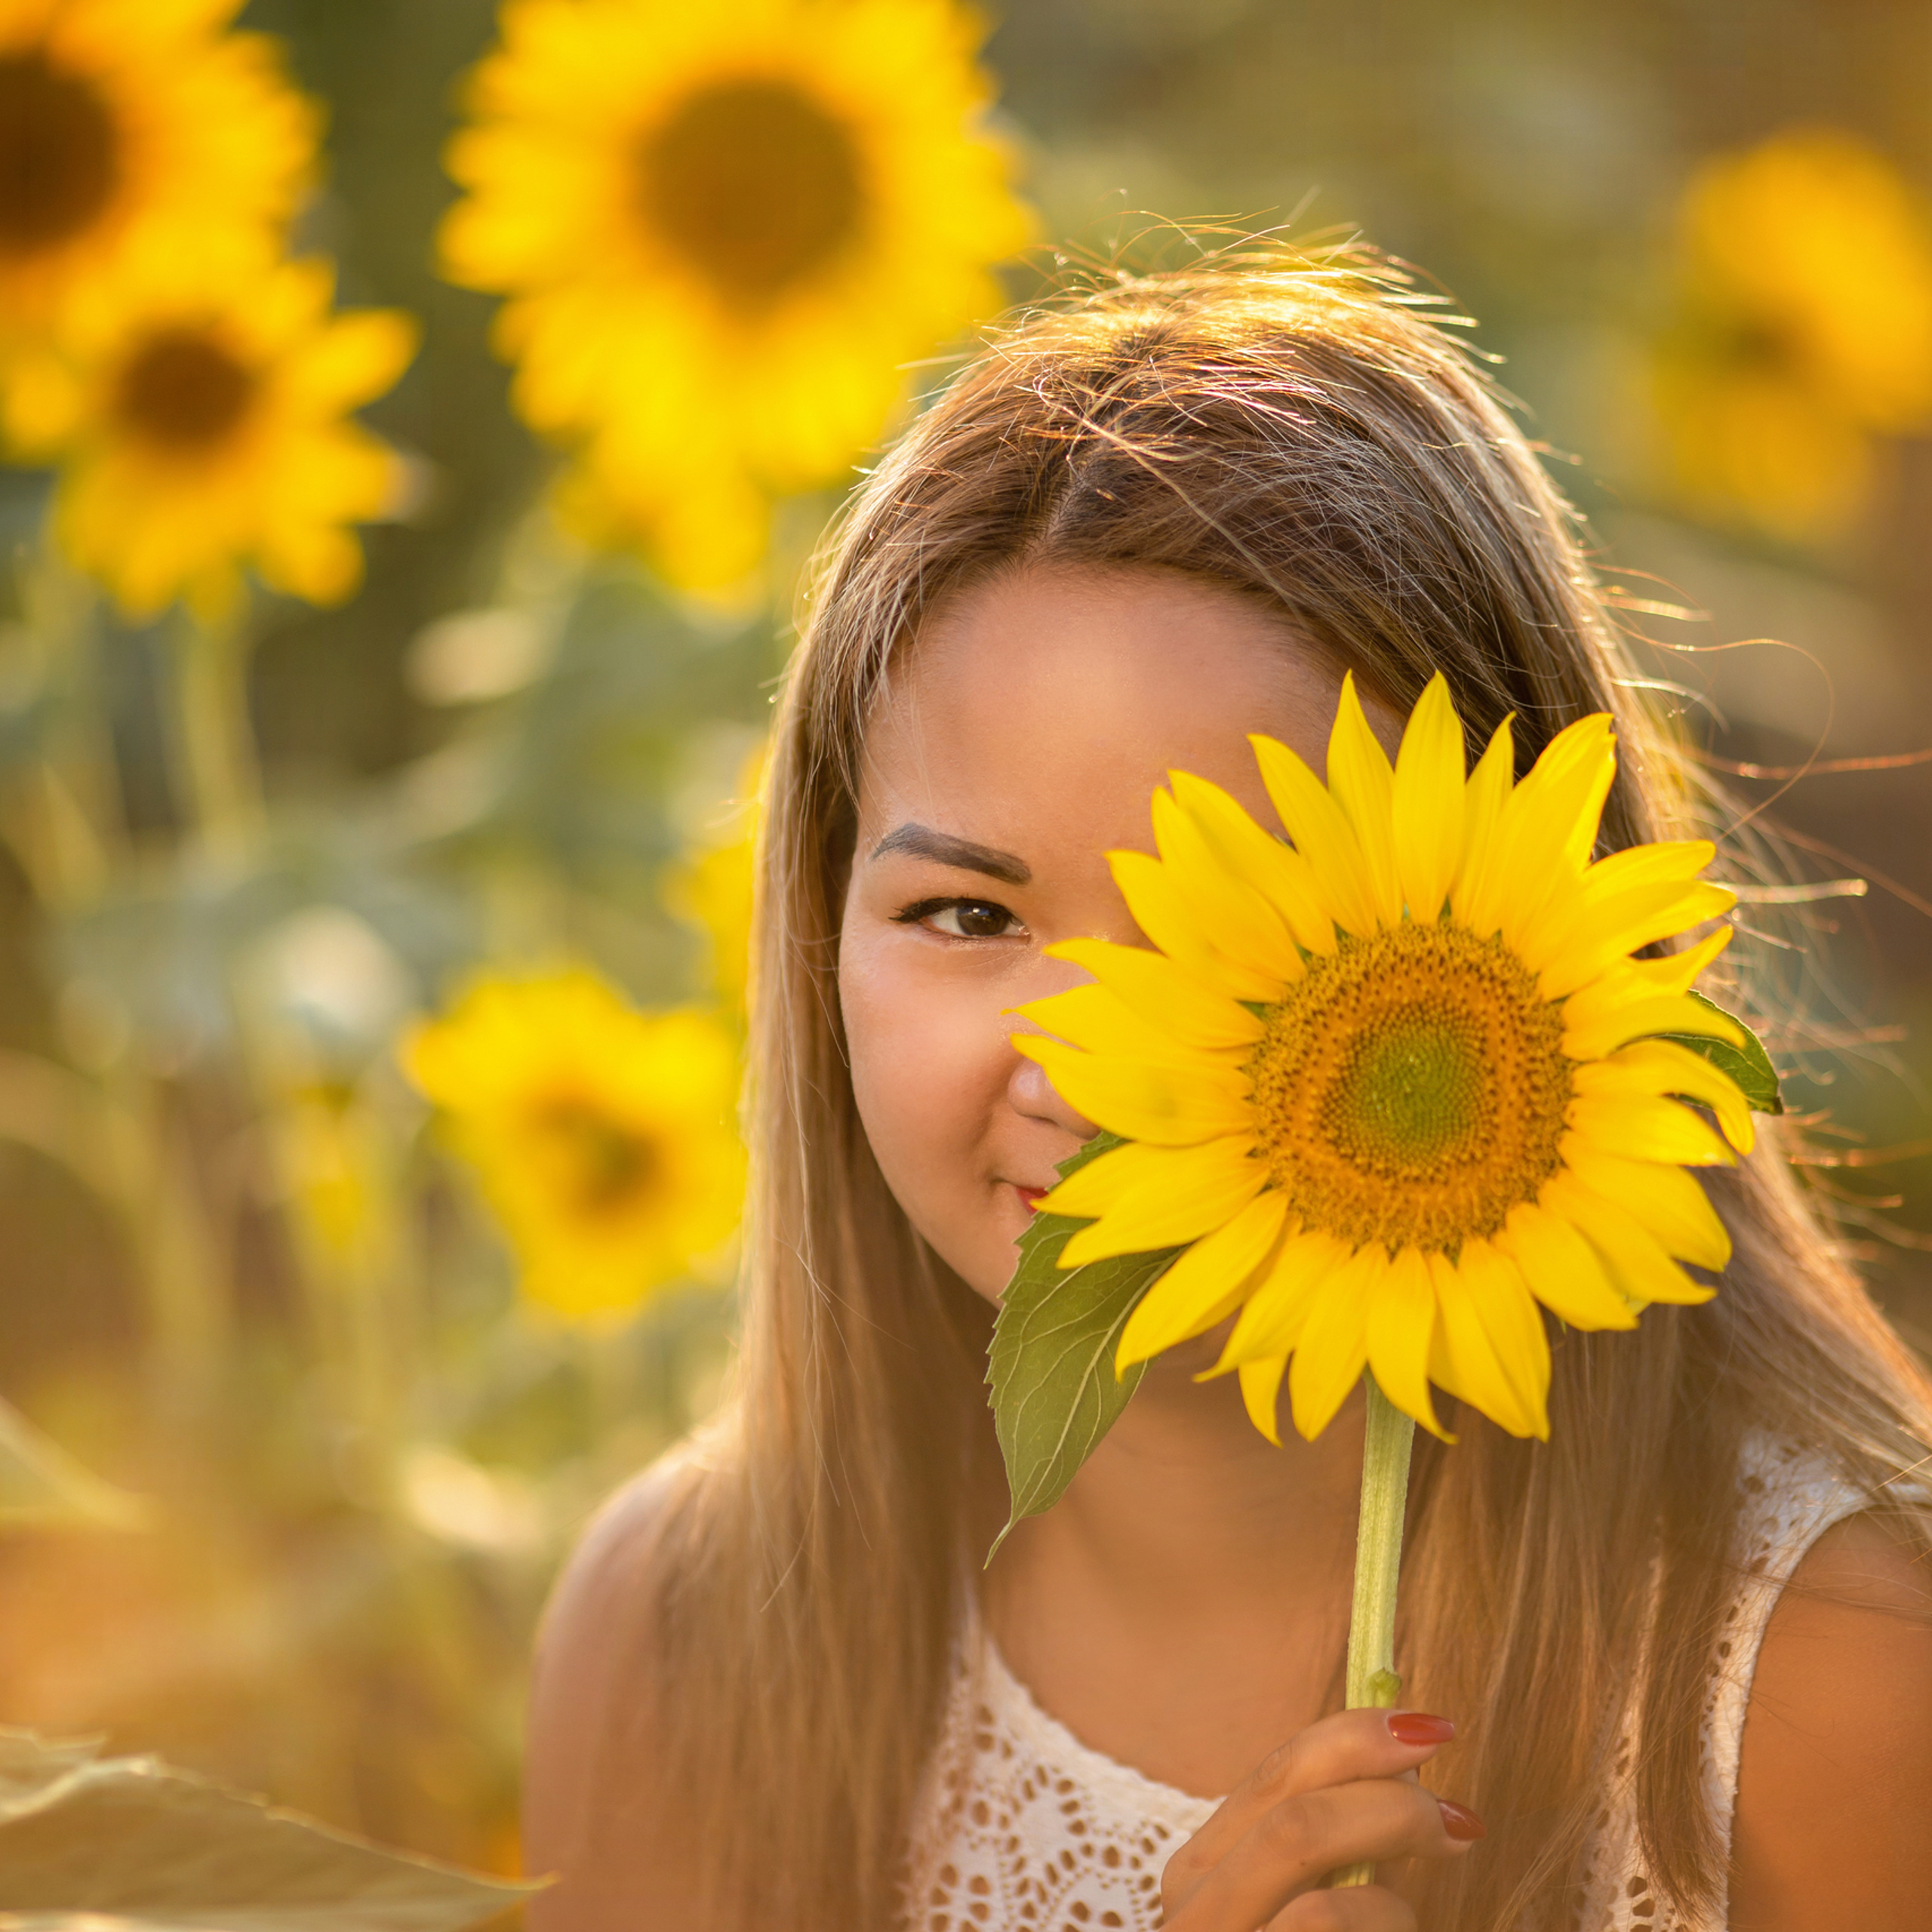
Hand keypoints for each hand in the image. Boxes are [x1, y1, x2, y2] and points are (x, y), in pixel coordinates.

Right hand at [1158, 1708, 1480, 1929]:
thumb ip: (1316, 1846)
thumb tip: (1404, 1757)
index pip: (1277, 1774)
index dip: (1357, 1737)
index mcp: (1202, 1875)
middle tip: (1460, 1821)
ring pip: (1322, 1911)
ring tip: (1410, 1925)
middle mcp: (1194, 1919)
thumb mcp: (1287, 1900)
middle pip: (1295, 1824)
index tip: (1435, 1730)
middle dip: (1390, 1806)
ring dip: (1391, 1911)